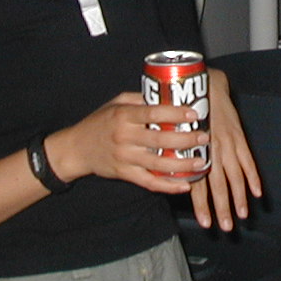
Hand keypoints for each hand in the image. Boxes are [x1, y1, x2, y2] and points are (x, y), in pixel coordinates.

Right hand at [45, 92, 206, 191]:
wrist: (76, 148)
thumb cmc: (100, 122)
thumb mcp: (116, 103)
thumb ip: (140, 100)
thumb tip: (167, 95)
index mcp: (123, 115)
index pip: (153, 113)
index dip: (175, 113)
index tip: (194, 114)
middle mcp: (124, 137)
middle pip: (160, 140)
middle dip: (186, 140)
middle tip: (204, 137)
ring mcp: (125, 158)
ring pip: (158, 165)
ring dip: (182, 165)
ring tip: (201, 162)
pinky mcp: (125, 174)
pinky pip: (149, 182)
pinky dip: (168, 186)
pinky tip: (185, 185)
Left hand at [188, 69, 263, 229]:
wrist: (203, 83)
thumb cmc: (182, 109)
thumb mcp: (172, 132)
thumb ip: (173, 153)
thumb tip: (167, 174)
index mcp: (193, 150)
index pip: (199, 183)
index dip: (202, 205)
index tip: (205, 223)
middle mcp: (211, 149)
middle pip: (219, 185)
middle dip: (223, 208)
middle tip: (226, 227)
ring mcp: (228, 144)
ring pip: (235, 176)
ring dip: (239, 198)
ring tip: (242, 216)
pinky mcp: (239, 137)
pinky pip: (248, 159)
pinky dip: (253, 176)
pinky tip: (257, 192)